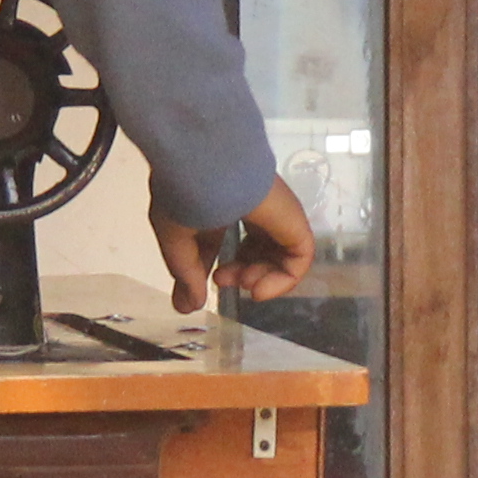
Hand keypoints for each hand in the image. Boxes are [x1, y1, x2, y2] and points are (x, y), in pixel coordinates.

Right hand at [155, 178, 320, 310]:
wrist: (205, 171)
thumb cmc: (184, 198)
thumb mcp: (176, 242)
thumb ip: (186, 275)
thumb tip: (187, 307)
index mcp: (224, 206)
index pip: (230, 243)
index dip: (222, 269)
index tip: (208, 284)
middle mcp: (254, 209)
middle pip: (259, 251)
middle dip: (242, 274)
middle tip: (223, 281)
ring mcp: (276, 215)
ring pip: (282, 256)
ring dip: (263, 279)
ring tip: (245, 284)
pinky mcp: (293, 222)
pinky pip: (300, 258)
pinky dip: (284, 280)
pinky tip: (259, 289)